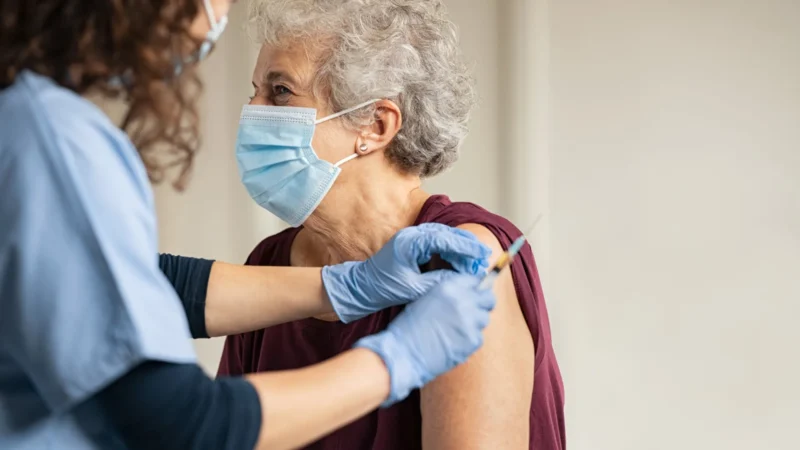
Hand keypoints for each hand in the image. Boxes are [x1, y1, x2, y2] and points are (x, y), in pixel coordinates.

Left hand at [321, 223, 489, 322]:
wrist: (361, 287)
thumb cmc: (382, 288)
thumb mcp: (414, 289)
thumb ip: (438, 281)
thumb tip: (462, 279)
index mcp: (410, 243)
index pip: (444, 239)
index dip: (466, 246)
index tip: (482, 254)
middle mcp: (411, 235)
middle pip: (446, 234)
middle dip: (466, 246)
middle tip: (484, 258)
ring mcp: (411, 238)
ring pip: (443, 238)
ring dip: (460, 248)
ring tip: (476, 261)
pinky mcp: (412, 245)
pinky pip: (436, 243)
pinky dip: (450, 251)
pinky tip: (460, 262)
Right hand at [355, 274, 495, 404]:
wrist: (404, 352)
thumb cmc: (409, 327)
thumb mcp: (426, 298)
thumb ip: (448, 293)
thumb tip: (467, 294)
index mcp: (449, 287)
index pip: (475, 280)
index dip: (475, 289)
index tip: (473, 295)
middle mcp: (463, 301)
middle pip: (488, 298)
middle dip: (482, 304)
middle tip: (472, 312)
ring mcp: (470, 321)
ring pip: (484, 319)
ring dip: (475, 323)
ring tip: (456, 331)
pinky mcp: (473, 340)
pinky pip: (479, 337)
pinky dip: (469, 340)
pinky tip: (454, 343)